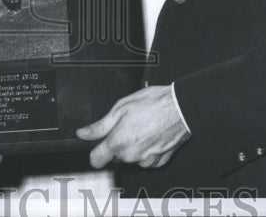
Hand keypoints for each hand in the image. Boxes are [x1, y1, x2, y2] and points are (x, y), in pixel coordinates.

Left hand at [75, 85, 189, 168]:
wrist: (181, 108)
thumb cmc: (154, 104)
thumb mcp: (121, 108)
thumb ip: (100, 126)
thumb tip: (84, 133)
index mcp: (119, 142)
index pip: (96, 160)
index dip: (95, 151)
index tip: (98, 145)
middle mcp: (131, 156)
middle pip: (115, 156)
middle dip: (117, 143)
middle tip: (127, 125)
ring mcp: (146, 161)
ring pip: (131, 157)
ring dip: (133, 146)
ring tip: (142, 127)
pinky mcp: (160, 162)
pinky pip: (147, 159)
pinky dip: (147, 150)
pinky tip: (152, 134)